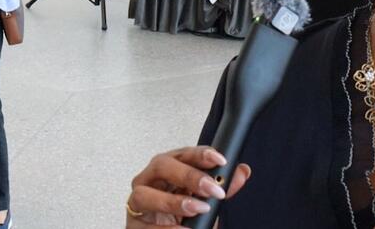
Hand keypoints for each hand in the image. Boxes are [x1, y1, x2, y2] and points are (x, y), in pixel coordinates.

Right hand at [127, 146, 250, 226]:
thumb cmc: (183, 214)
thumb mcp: (206, 200)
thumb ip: (223, 187)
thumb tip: (241, 172)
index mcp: (169, 168)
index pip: (183, 153)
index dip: (201, 154)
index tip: (220, 160)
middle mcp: (150, 180)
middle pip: (162, 166)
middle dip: (189, 175)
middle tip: (212, 189)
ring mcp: (138, 202)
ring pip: (144, 194)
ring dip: (173, 202)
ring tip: (197, 209)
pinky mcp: (133, 225)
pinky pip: (145, 225)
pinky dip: (166, 228)